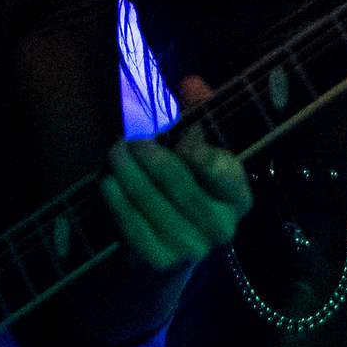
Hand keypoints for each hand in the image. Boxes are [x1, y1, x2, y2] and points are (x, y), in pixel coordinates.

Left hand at [98, 82, 252, 270]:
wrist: (174, 242)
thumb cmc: (189, 184)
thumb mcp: (199, 145)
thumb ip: (199, 111)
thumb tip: (191, 83)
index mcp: (238, 196)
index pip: (225, 174)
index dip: (201, 155)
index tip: (182, 137)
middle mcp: (222, 228)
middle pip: (183, 188)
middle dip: (153, 160)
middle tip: (130, 139)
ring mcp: (192, 249)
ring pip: (156, 207)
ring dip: (131, 177)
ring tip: (115, 153)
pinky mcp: (162, 263)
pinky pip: (136, 230)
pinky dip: (120, 205)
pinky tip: (108, 184)